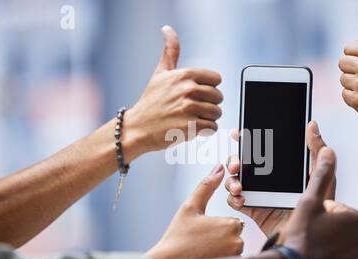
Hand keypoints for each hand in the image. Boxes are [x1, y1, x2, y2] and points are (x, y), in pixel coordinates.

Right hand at [123, 26, 222, 160]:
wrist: (138, 128)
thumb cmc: (151, 101)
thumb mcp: (160, 73)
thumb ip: (170, 52)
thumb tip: (167, 28)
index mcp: (185, 75)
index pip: (216, 79)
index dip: (208, 88)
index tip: (196, 94)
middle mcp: (188, 90)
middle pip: (219, 97)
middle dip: (209, 104)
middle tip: (192, 109)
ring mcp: (189, 109)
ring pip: (217, 113)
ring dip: (208, 118)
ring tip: (192, 118)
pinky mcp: (190, 127)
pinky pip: (212, 127)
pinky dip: (205, 130)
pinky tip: (191, 127)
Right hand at [146, 164, 243, 258]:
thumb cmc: (178, 236)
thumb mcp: (190, 207)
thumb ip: (207, 186)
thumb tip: (219, 168)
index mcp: (231, 224)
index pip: (232, 221)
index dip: (217, 225)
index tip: (203, 230)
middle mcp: (237, 242)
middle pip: (233, 235)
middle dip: (219, 237)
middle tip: (201, 240)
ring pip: (231, 249)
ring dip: (219, 249)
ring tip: (201, 250)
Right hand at [225, 121, 335, 237]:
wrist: (311, 240)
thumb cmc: (321, 208)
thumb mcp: (320, 176)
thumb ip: (316, 151)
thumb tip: (312, 124)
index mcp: (279, 168)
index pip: (259, 149)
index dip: (245, 140)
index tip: (237, 134)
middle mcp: (265, 178)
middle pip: (241, 162)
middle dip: (233, 160)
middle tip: (236, 164)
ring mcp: (257, 193)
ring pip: (234, 179)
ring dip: (232, 179)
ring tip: (239, 186)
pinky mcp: (252, 209)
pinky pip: (234, 200)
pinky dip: (233, 197)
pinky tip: (242, 198)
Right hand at [283, 148, 357, 258]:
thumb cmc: (301, 235)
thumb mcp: (308, 201)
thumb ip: (321, 175)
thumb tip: (329, 149)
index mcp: (357, 218)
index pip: (336, 208)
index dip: (319, 212)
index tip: (307, 221)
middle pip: (339, 227)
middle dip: (324, 229)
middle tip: (306, 236)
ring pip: (339, 246)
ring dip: (326, 245)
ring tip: (308, 250)